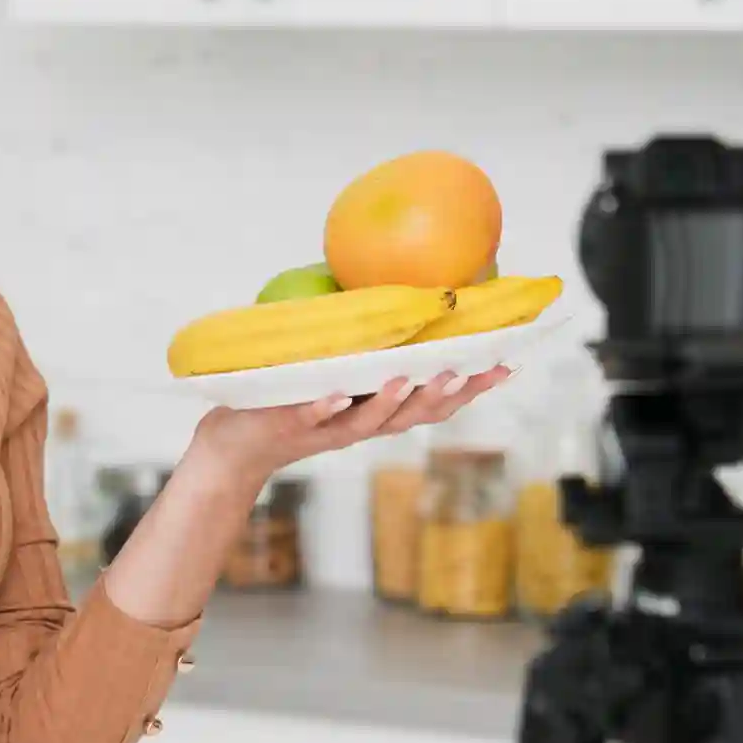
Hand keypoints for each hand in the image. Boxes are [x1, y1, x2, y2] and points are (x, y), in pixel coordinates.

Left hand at [189, 366, 510, 488]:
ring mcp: (327, 428)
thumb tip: (391, 297)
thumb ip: (365, 351)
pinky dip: (328, 408)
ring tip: (411, 378)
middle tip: (469, 373)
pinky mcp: (290, 427)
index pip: (432, 403)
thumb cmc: (291, 403)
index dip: (470, 389)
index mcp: (376, 411)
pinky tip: (341, 395)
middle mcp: (359, 424)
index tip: (505, 366)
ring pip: (369, 421)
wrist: (237, 445)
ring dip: (392, 401)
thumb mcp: (337, 376)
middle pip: (412, 416)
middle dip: (443, 396)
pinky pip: (313, 417)